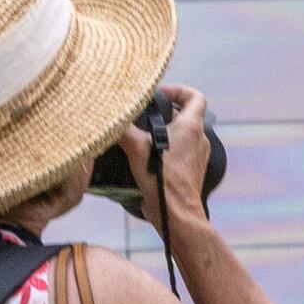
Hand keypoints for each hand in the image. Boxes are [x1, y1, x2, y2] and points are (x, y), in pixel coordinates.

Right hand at [120, 85, 214, 242]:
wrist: (175, 213)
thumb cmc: (162, 178)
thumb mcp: (136, 147)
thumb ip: (121, 128)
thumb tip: (103, 117)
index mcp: (191, 127)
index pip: (195, 97)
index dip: (179, 90)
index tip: (160, 94)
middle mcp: (199, 139)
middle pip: (185, 116)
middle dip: (164, 112)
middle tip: (143, 115)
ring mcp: (197, 156)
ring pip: (181, 135)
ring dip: (163, 132)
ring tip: (140, 134)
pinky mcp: (190, 171)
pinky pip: (179, 152)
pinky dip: (165, 149)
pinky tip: (145, 155)